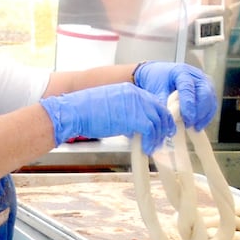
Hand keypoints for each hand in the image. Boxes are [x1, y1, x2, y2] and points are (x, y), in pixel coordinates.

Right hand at [40, 83, 175, 153]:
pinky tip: (145, 149)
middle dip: (163, 127)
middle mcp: (136, 95)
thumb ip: (125, 113)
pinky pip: (150, 130)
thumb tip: (133, 128)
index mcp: (130, 90)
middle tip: (161, 140)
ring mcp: (136, 105)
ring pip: (157, 122)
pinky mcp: (134, 118)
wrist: (76, 111)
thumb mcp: (111, 107)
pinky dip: (150, 141)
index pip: (153, 102)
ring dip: (156, 137)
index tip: (160, 128)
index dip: (159, 117)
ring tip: (152, 147)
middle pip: (160, 111)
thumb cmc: (87, 112)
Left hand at [133, 62, 217, 131]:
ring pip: (210, 99)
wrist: (161, 74)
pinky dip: (207, 115)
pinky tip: (199, 125)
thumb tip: (168, 119)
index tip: (188, 119)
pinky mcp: (208, 89)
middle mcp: (196, 74)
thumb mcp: (156, 89)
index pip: (188, 88)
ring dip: (204, 115)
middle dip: (199, 111)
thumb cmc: (157, 81)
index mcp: (181, 71)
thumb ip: (162, 102)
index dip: (189, 104)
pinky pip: (212, 103)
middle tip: (189, 124)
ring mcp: (204, 81)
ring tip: (194, 128)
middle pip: (205, 93)